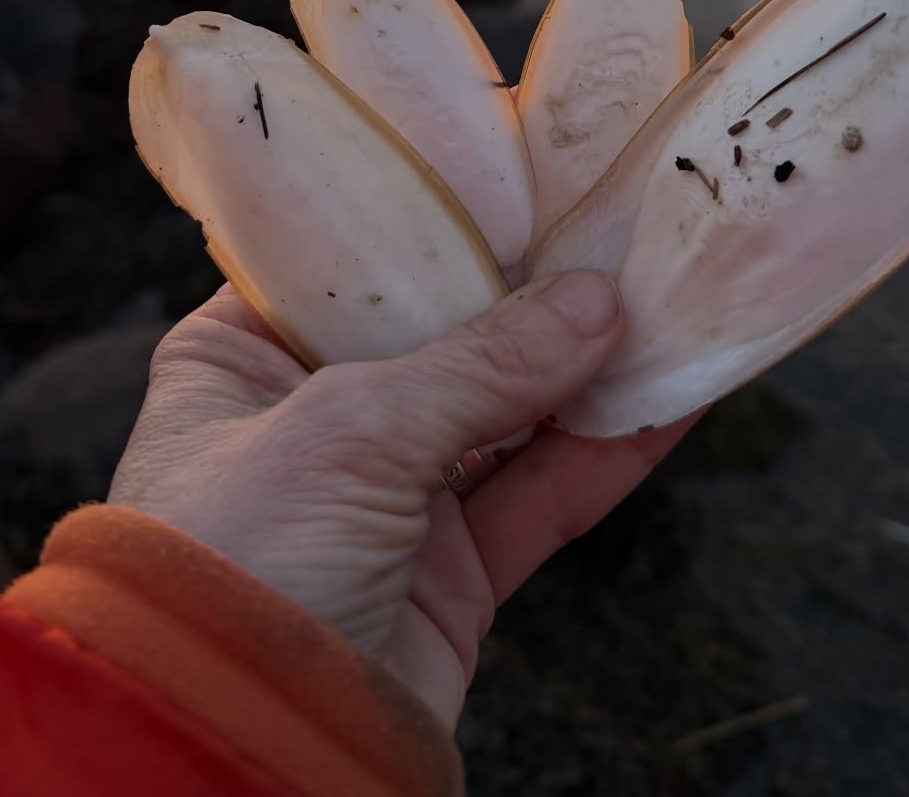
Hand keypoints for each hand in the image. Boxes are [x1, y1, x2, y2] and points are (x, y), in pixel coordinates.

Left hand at [109, 273, 693, 728]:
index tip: (525, 170)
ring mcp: (385, 501)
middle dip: (531, 290)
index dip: (437, 219)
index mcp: (239, 359)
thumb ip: (481, 366)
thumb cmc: (241, 567)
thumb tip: (598, 302)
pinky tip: (672, 400)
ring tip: (667, 297)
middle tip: (617, 224)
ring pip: (505, 414)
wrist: (235, 762)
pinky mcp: (449, 579)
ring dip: (587, 367)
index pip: (348, 264)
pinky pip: (541, 497)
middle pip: (441, 332)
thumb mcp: (349, 433)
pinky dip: (608, 453)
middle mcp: (311, 420)